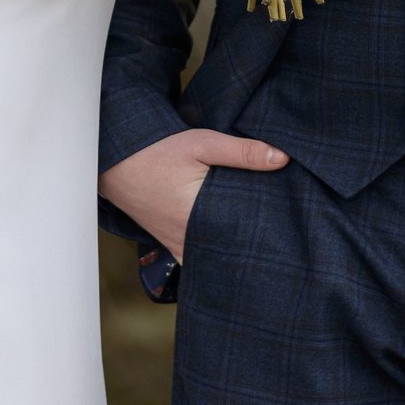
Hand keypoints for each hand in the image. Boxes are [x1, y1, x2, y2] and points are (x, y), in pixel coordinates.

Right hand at [100, 128, 286, 260]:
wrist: (115, 161)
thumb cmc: (158, 151)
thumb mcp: (202, 144)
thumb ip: (242, 152)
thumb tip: (283, 159)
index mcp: (200, 218)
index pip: (244, 237)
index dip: (268, 235)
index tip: (289, 230)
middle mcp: (189, 240)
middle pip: (232, 252)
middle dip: (255, 247)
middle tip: (282, 237)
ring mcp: (179, 246)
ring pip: (216, 259)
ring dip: (234, 252)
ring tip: (261, 244)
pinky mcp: (172, 245)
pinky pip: (198, 260)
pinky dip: (214, 256)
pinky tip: (231, 247)